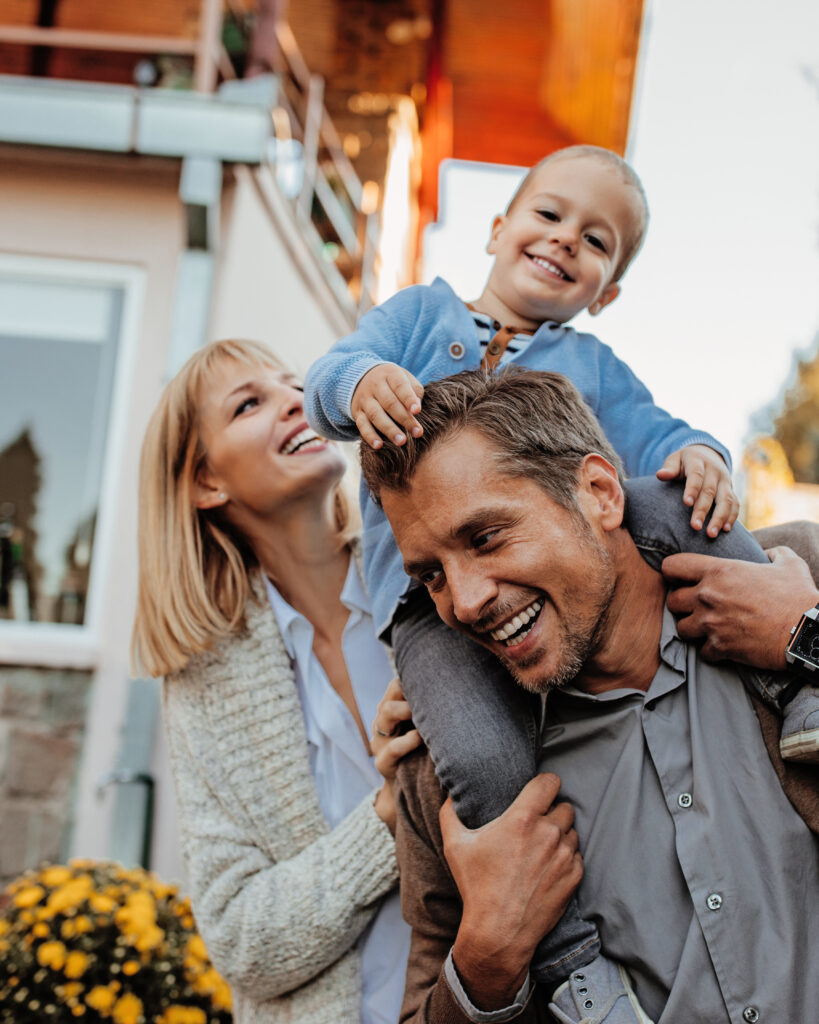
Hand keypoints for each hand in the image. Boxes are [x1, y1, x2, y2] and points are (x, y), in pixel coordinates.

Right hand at [351, 363, 424, 448]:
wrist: (362, 377)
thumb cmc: (393, 382)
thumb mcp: (405, 378)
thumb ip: (415, 391)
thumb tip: (416, 410)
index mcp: (390, 374)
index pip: (400, 386)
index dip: (408, 398)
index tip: (417, 411)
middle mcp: (375, 386)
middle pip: (389, 403)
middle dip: (404, 419)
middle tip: (417, 433)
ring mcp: (364, 400)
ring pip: (376, 415)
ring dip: (389, 430)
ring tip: (402, 442)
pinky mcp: (357, 412)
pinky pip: (362, 425)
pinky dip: (370, 436)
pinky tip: (379, 446)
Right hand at [372, 678, 422, 832]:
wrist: (411, 789)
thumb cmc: (424, 752)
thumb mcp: (425, 729)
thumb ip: (432, 713)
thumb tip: (462, 690)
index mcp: (391, 711)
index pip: (396, 686)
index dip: (412, 683)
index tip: (434, 686)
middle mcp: (382, 723)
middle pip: (391, 695)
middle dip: (409, 695)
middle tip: (430, 700)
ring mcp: (379, 742)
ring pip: (386, 713)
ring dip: (407, 710)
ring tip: (424, 717)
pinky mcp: (383, 763)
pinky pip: (392, 748)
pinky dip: (408, 741)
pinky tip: (420, 739)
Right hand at [444, 773, 581, 1010]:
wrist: (499, 932)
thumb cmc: (476, 887)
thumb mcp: (455, 846)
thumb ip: (450, 813)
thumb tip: (449, 795)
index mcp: (522, 819)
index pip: (550, 782)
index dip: (546, 783)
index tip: (539, 791)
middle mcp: (548, 833)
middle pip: (564, 807)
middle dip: (552, 812)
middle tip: (536, 824)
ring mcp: (564, 856)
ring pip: (572, 831)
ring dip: (561, 835)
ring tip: (541, 848)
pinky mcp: (574, 877)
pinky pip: (577, 855)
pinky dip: (567, 858)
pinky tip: (549, 867)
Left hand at [656, 444, 737, 536]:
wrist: (707, 454)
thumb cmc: (685, 461)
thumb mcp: (675, 459)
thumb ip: (669, 468)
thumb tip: (660, 475)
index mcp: (698, 461)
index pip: (696, 475)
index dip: (692, 489)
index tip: (687, 503)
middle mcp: (714, 471)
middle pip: (710, 491)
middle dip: (702, 510)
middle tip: (695, 527)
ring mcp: (725, 481)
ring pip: (726, 499)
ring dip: (719, 517)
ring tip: (711, 534)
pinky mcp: (731, 490)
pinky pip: (735, 503)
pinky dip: (732, 516)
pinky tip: (725, 530)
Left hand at [663, 546, 818, 668]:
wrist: (807, 632)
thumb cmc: (798, 596)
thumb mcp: (789, 564)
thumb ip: (774, 553)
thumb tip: (768, 552)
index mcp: (719, 571)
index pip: (672, 566)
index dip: (673, 572)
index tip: (681, 579)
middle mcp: (708, 596)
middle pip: (672, 601)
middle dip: (682, 604)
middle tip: (697, 606)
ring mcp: (711, 623)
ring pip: (681, 628)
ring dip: (692, 628)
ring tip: (707, 627)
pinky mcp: (720, 647)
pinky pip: (701, 651)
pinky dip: (710, 650)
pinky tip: (723, 645)